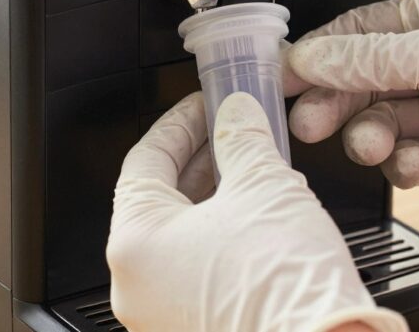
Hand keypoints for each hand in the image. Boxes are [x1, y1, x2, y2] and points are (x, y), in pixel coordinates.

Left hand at [108, 93, 406, 331]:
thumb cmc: (283, 283)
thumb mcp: (264, 185)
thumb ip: (242, 139)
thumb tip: (237, 115)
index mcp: (134, 243)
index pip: (145, 160)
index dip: (180, 124)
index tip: (204, 108)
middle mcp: (135, 284)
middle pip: (159, 200)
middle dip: (199, 160)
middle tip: (229, 132)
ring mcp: (159, 314)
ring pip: (178, 238)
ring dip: (212, 199)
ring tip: (250, 172)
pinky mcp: (190, 329)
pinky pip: (194, 271)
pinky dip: (218, 238)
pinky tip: (254, 219)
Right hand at [285, 0, 418, 221]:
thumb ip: (371, 59)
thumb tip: (310, 56)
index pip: (359, 30)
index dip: (319, 52)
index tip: (282, 73)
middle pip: (362, 79)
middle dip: (334, 99)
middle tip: (308, 120)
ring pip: (381, 121)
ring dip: (367, 133)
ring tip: (371, 144)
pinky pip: (409, 159)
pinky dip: (401, 164)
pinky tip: (411, 163)